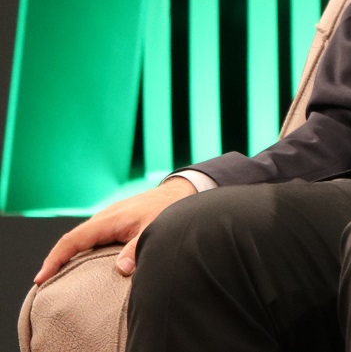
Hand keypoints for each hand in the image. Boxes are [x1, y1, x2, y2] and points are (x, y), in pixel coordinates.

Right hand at [34, 176, 196, 283]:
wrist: (182, 190)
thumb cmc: (169, 208)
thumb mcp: (155, 228)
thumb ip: (137, 249)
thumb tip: (121, 270)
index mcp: (109, 219)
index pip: (73, 240)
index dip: (55, 259)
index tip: (42, 278)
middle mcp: (104, 218)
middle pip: (72, 241)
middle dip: (56, 261)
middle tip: (44, 285)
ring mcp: (109, 220)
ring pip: (82, 240)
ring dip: (68, 257)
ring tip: (58, 279)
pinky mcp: (116, 223)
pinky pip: (93, 239)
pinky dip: (83, 252)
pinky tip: (83, 266)